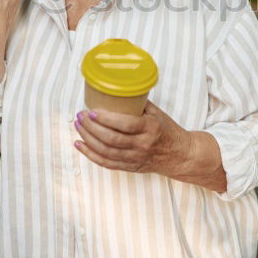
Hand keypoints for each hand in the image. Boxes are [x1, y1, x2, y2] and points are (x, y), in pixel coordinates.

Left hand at [73, 101, 192, 175]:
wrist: (179, 155)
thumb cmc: (168, 131)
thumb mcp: (157, 113)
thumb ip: (138, 104)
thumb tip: (116, 90)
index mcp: (150, 128)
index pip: (125, 125)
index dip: (106, 119)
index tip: (92, 111)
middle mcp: (142, 145)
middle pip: (111, 139)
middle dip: (92, 127)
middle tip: (81, 116)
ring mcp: (135, 158)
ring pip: (106, 152)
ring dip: (88, 139)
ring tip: (78, 126)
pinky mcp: (129, 167)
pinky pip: (106, 163)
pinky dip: (90, 154)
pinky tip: (79, 145)